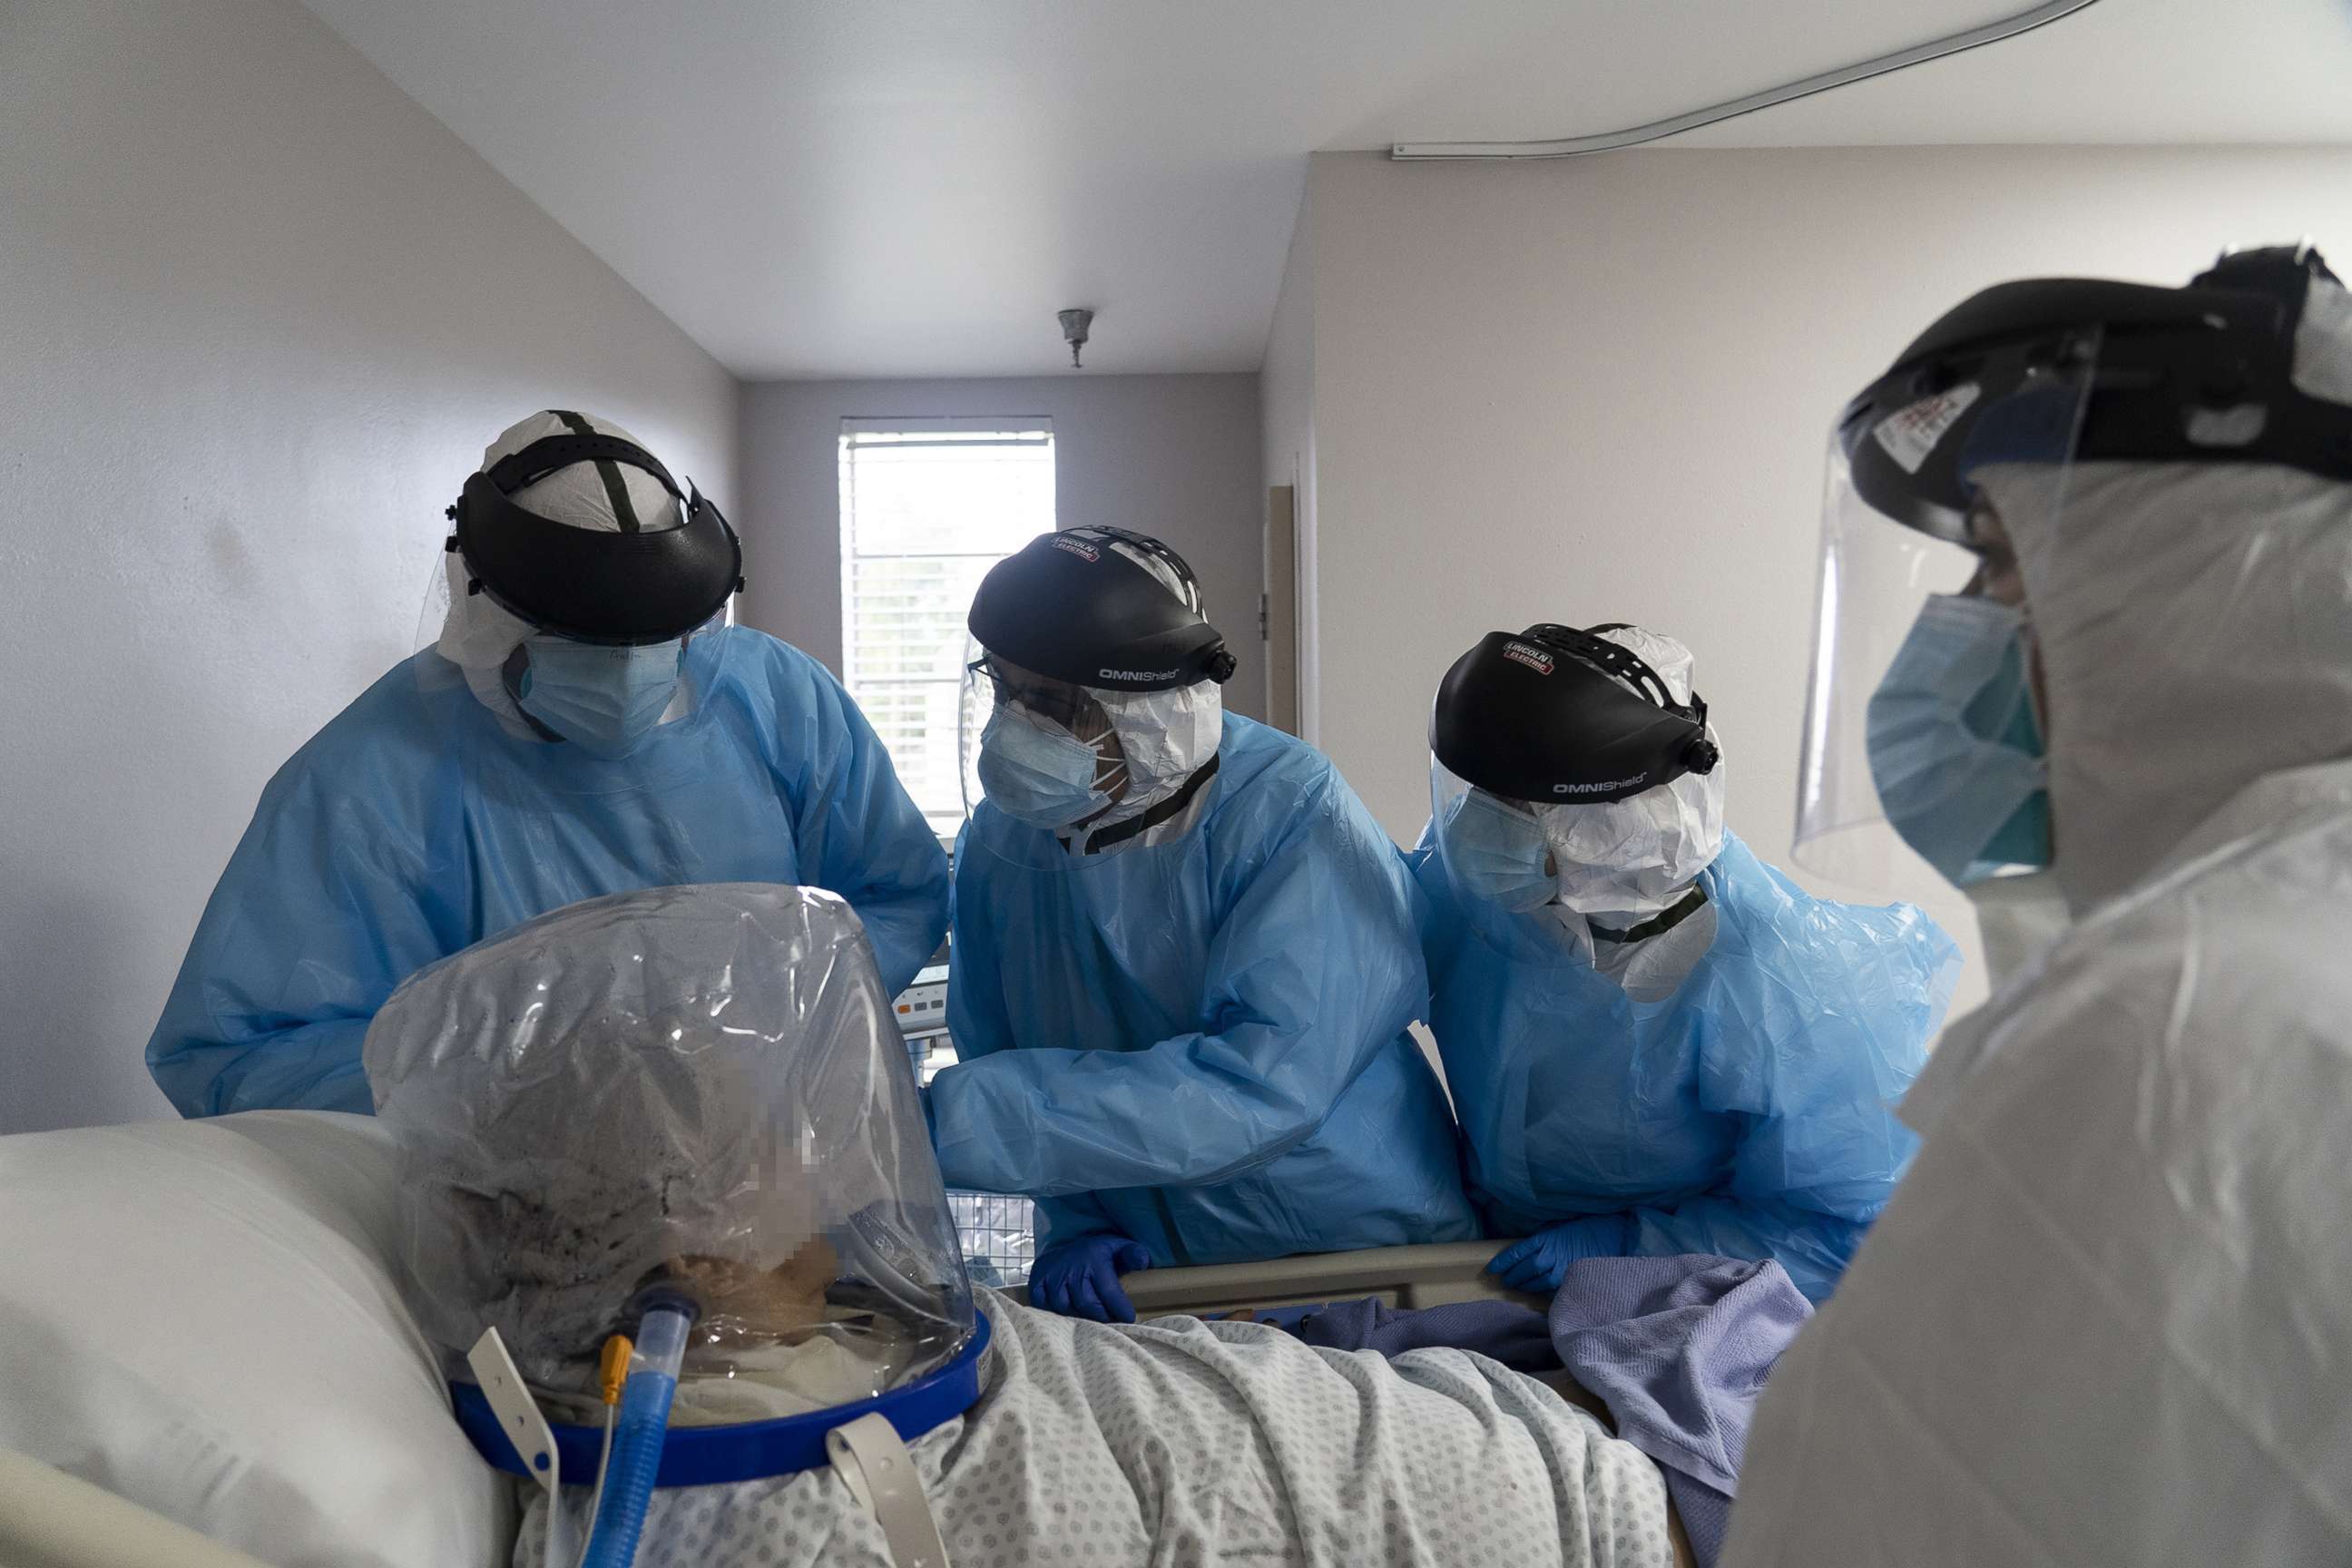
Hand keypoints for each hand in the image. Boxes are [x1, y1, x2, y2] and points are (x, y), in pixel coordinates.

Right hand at [1029, 1234, 1152, 1322]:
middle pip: (1087, 1303)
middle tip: (1111, 1322)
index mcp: (1094, 1259)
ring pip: (1065, 1307)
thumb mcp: (1119, 1246)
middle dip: (1102, 1317)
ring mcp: (1052, 1275)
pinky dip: (1055, 1314)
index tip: (1129, 1319)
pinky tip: (1067, 1316)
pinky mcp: (1037, 1281)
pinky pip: (1043, 1305)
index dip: (1119, 1308)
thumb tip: (1143, 1263)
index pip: (1108, 1291)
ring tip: (1091, 1321)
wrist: (1066, 1244)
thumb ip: (1134, 1254)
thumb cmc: (1098, 1252)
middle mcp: (1071, 1267)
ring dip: (1079, 1318)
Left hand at [1488, 1214, 1634, 1294]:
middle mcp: (1549, 1254)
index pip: (1516, 1252)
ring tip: (1517, 1286)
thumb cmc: (1581, 1230)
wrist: (1608, 1235)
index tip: (1492, 1269)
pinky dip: (1542, 1291)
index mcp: (1544, 1239)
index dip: (1502, 1262)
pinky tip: (1536, 1291)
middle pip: (1524, 1269)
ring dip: (1524, 1285)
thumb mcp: (1556, 1229)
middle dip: (1512, 1276)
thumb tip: (1523, 1254)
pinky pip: (1551, 1288)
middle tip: (1504, 1280)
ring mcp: (1560, 1268)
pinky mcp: (1570, 1279)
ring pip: (1536, 1282)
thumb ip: (1540, 1242)